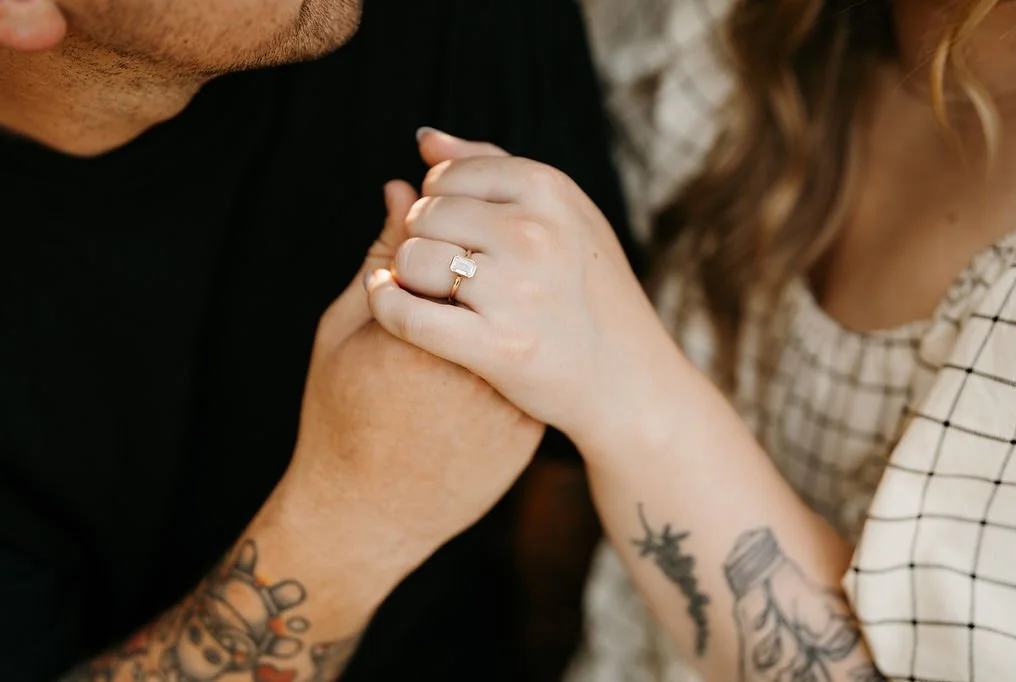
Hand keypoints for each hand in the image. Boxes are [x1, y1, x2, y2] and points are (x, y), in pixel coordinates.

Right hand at [284, 177, 543, 571]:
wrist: (371, 516)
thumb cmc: (340, 418)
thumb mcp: (341, 333)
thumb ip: (378, 257)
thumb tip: (403, 188)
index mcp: (419, 331)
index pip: (448, 239)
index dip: (431, 224)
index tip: (417, 233)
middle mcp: (476, 361)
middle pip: (491, 268)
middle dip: (466, 249)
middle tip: (440, 265)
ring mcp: (508, 397)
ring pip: (518, 311)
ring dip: (494, 286)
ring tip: (459, 304)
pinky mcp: (528, 424)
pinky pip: (527, 352)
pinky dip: (509, 334)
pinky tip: (476, 348)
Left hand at [366, 130, 678, 453]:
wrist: (627, 379)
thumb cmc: (588, 291)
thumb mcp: (563, 215)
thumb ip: (492, 168)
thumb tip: (424, 140)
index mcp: (551, 190)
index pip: (446, 176)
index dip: (438, 203)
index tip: (457, 234)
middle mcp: (534, 233)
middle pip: (424, 215)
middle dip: (423, 239)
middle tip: (449, 270)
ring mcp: (517, 291)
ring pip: (411, 260)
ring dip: (407, 277)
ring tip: (436, 293)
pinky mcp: (498, 346)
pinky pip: (405, 314)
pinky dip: (384, 305)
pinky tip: (385, 301)